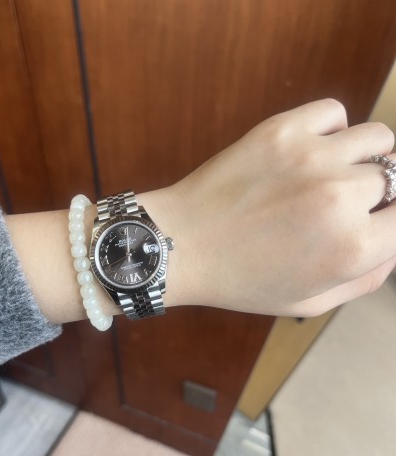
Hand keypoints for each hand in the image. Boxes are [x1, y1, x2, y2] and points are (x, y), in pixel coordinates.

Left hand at [142, 99, 394, 316]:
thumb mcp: (307, 301)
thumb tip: (391, 243)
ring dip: (363, 157)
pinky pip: (334, 113)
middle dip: (373, 195)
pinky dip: (331, 129)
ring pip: (376, 138)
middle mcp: (341, 197)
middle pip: (392, 179)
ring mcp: (312, 157)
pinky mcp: (281, 130)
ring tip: (332, 172)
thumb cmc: (240, 280)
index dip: (388, 221)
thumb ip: (364, 278)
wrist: (182, 244)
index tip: (371, 220)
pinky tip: (310, 150)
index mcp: (352, 248)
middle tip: (339, 203)